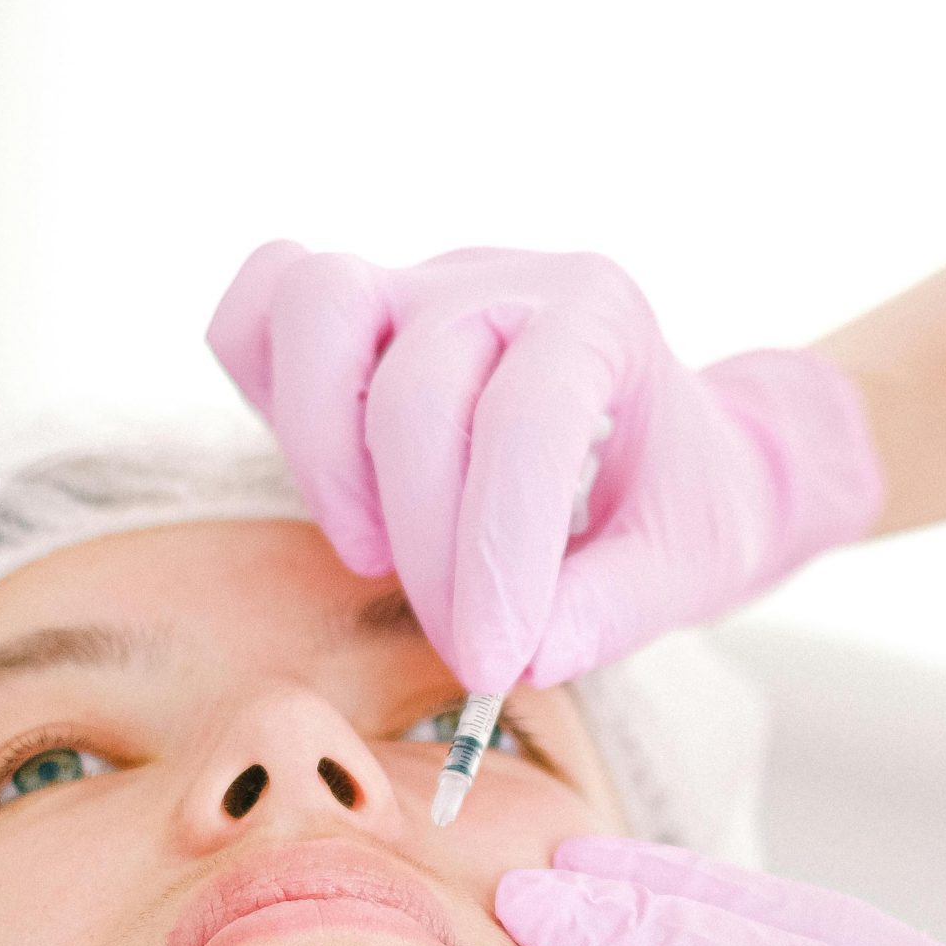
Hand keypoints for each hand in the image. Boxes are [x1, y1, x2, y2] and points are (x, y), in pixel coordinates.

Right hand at [206, 243, 883, 691]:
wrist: (678, 444)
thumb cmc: (678, 498)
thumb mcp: (683, 565)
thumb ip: (612, 609)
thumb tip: (526, 656)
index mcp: (600, 318)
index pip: (525, 420)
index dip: (496, 554)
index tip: (493, 663)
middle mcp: (499, 282)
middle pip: (413, 389)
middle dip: (426, 544)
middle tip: (460, 641)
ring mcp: (414, 285)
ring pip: (315, 308)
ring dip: (324, 456)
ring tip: (372, 553)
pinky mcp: (354, 316)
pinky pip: (262, 306)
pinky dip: (270, 390)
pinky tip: (332, 483)